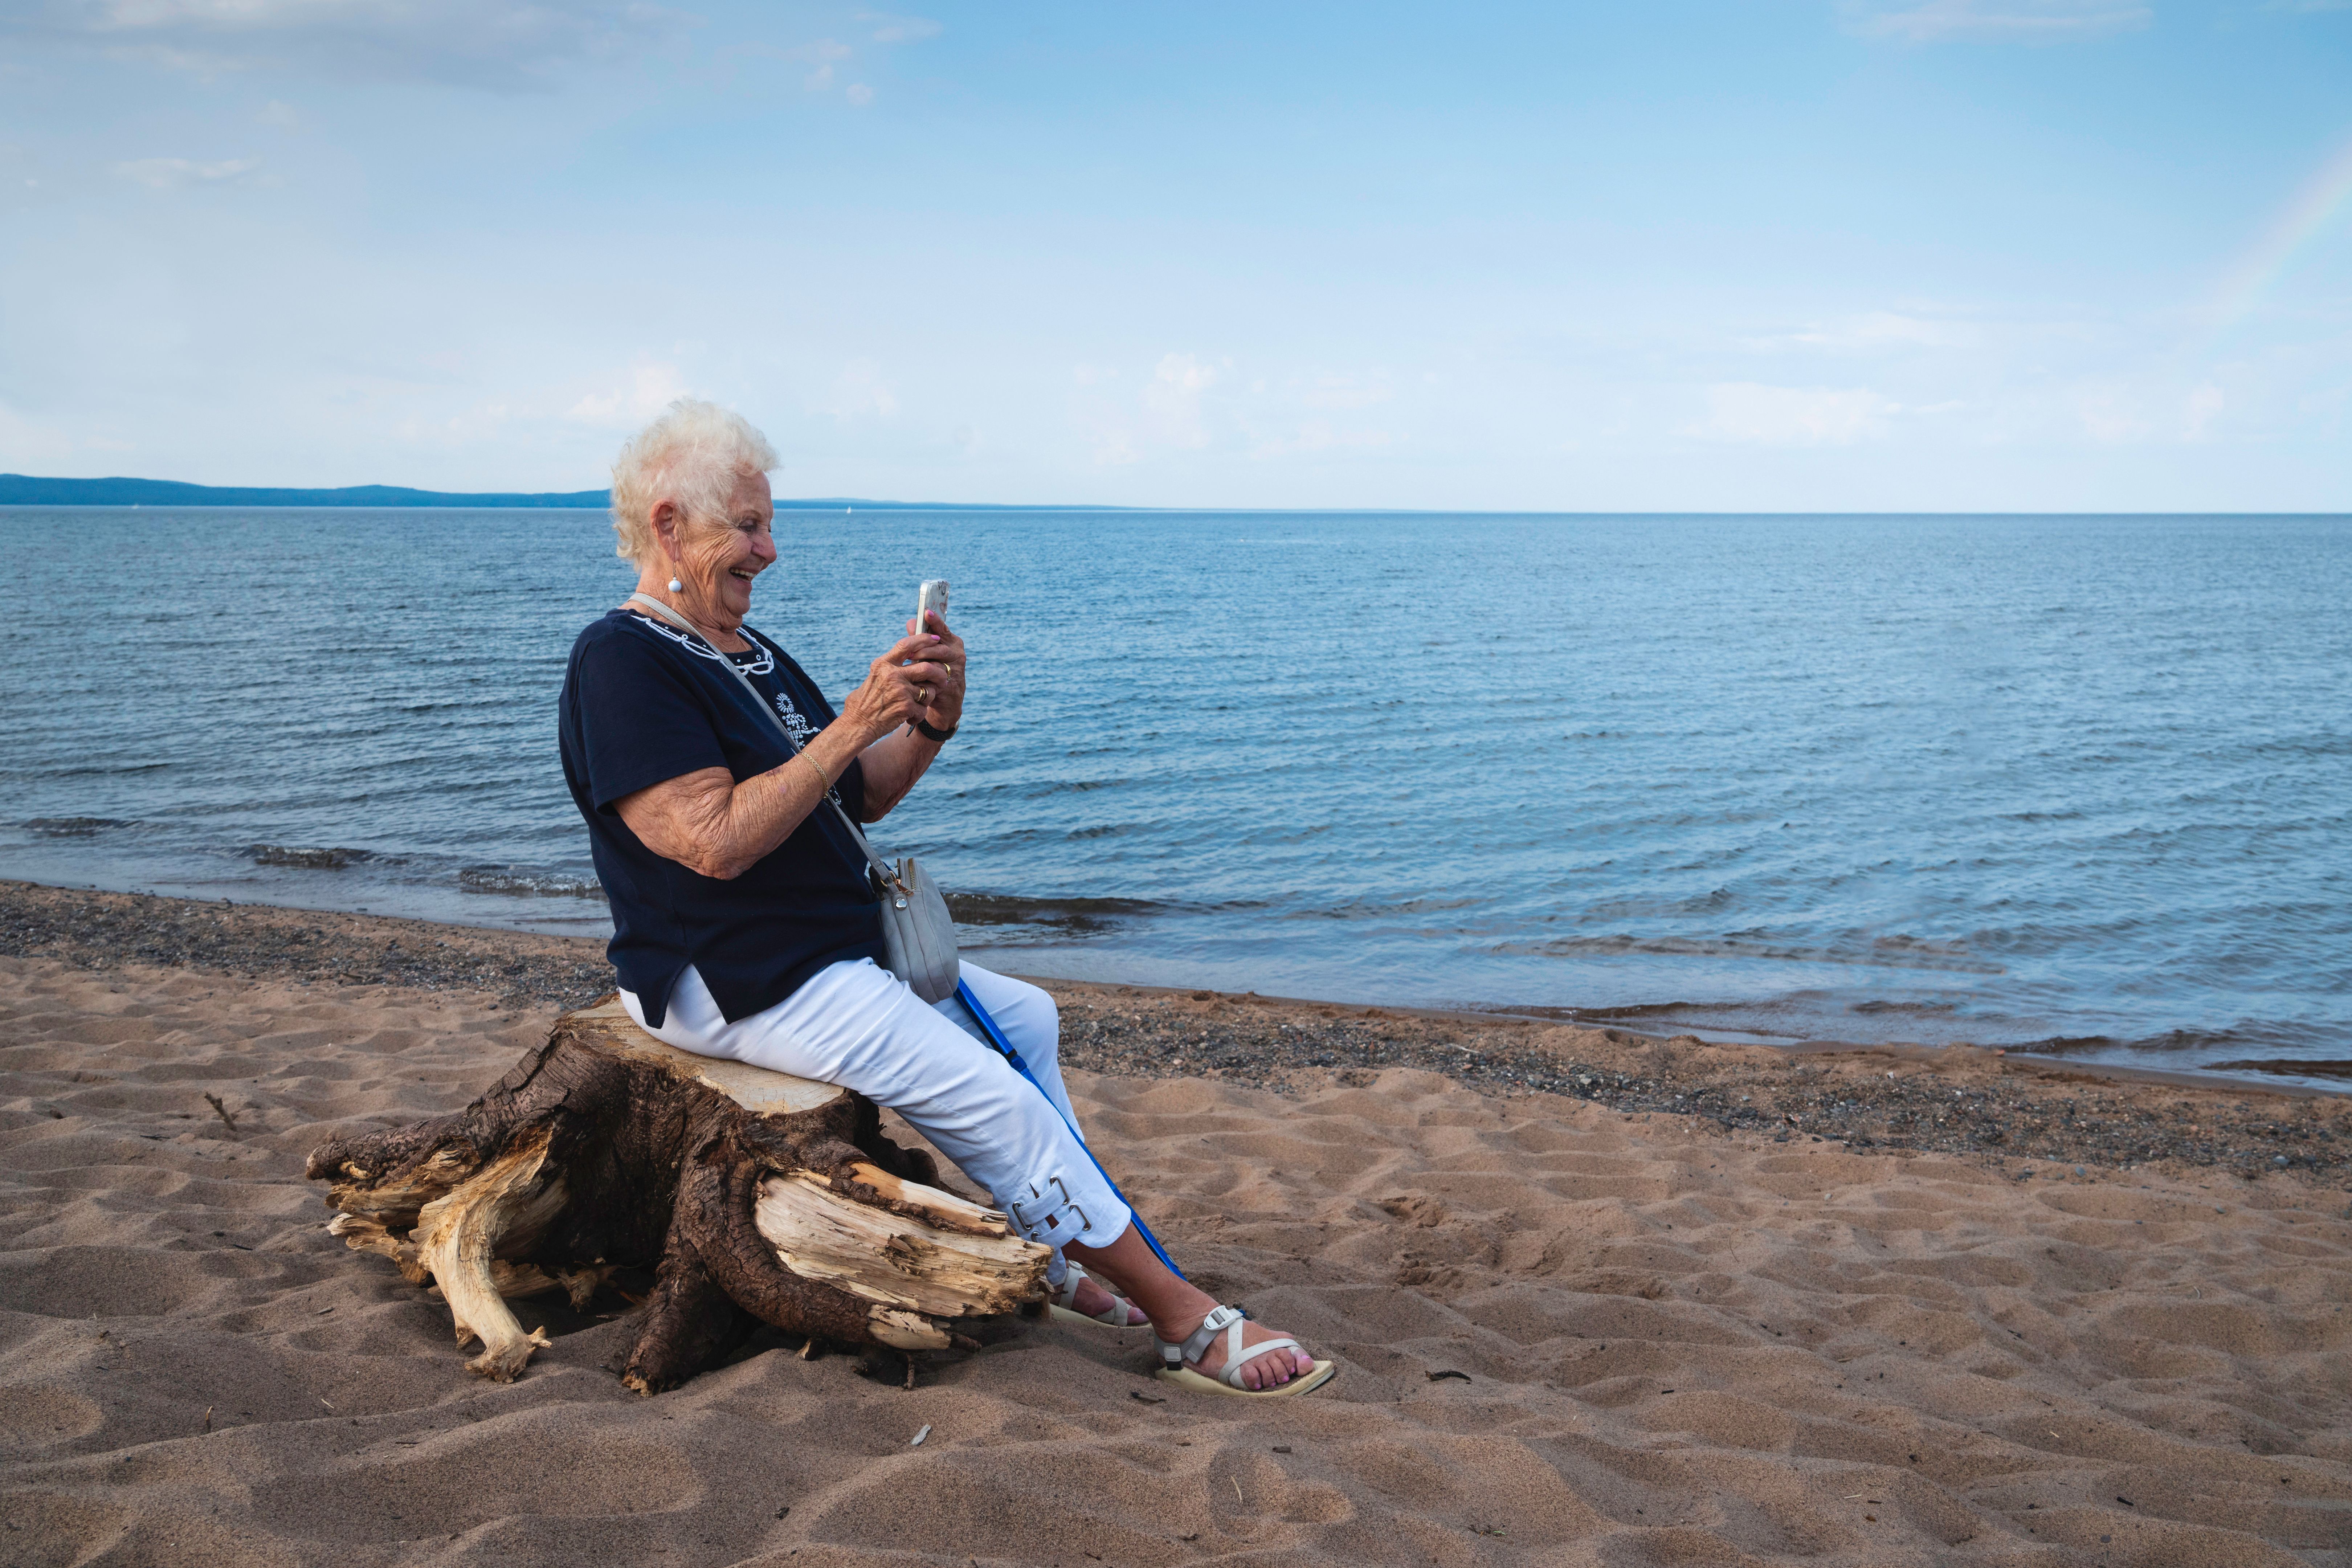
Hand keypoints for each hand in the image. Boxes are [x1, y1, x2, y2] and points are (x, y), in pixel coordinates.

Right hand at [838, 620, 959, 743]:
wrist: (857, 723)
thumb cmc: (865, 700)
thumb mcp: (875, 676)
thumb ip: (891, 666)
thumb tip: (910, 654)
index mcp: (883, 664)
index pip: (906, 645)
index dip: (924, 639)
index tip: (936, 639)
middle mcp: (892, 675)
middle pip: (927, 668)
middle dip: (939, 674)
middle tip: (942, 679)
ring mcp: (900, 691)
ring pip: (929, 690)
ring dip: (929, 697)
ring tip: (920, 702)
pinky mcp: (905, 707)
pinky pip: (923, 709)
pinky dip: (919, 715)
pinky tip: (910, 716)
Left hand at [902, 609, 965, 731]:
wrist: (946, 697)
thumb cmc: (934, 669)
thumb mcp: (928, 652)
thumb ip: (920, 638)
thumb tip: (912, 622)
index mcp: (952, 642)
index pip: (943, 629)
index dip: (935, 621)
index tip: (926, 612)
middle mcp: (957, 653)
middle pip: (940, 647)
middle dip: (923, 648)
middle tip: (909, 650)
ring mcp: (956, 669)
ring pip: (938, 663)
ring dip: (924, 662)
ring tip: (911, 662)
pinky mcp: (952, 684)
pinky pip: (937, 679)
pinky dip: (926, 677)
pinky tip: (917, 677)